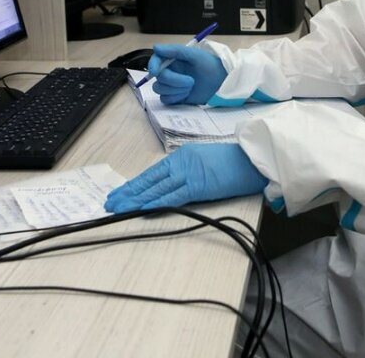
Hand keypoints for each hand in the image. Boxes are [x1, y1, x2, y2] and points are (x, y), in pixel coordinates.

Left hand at [103, 143, 265, 212]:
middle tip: (110, 202)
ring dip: (135, 200)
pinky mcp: (198, 185)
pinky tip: (142, 209)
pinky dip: (156, 203)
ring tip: (118, 208)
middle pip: (150, 180)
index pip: (153, 172)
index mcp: (183, 155)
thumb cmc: (234, 161)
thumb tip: (175, 185)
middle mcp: (182, 162)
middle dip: (128, 192)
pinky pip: (173, 197)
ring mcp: (189, 173)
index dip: (135, 183)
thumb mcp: (206, 161)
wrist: (254, 158)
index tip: (120, 192)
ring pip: (156, 189)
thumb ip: (189, 171)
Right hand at [149, 44, 227, 104]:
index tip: (155, 70)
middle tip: (191, 81)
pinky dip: (176, 97)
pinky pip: (165, 99)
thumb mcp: (194, 55)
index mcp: (173, 60)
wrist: (221, 83)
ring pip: (160, 89)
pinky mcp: (174, 97)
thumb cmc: (210, 65)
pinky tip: (187, 94)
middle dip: (174, 80)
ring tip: (191, 86)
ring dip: (175, 89)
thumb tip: (155, 47)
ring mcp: (171, 85)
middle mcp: (170, 71)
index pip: (155, 60)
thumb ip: (175, 50)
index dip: (152, 65)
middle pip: (158, 78)